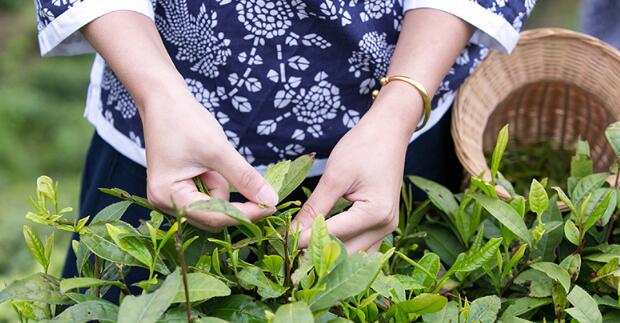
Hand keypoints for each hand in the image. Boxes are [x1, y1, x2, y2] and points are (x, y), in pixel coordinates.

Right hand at [143, 89, 277, 231]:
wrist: (164, 100)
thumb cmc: (185, 121)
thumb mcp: (219, 150)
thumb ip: (244, 178)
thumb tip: (270, 200)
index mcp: (167, 195)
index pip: (214, 217)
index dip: (245, 214)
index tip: (271, 206)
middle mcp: (164, 202)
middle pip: (212, 217)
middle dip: (235, 203)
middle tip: (259, 188)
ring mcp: (170, 197)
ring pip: (213, 207)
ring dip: (224, 188)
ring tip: (216, 160)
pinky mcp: (180, 189)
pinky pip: (207, 196)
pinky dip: (218, 183)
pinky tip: (213, 164)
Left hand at [294, 83, 422, 252]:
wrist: (388, 131)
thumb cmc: (363, 147)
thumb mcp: (334, 176)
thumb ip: (314, 207)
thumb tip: (292, 231)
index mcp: (375, 213)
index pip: (332, 235)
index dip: (304, 240)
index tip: (280, 240)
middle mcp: (385, 225)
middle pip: (345, 253)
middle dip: (317, 253)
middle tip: (288, 248)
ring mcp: (387, 227)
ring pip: (355, 253)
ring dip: (329, 253)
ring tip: (302, 246)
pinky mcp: (383, 223)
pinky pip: (362, 244)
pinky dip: (342, 245)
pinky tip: (321, 240)